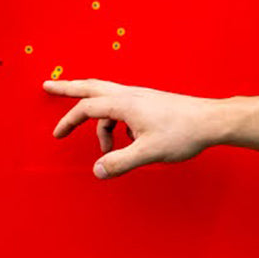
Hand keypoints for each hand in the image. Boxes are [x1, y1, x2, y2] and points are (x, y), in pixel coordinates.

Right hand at [42, 78, 221, 178]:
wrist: (211, 121)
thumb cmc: (182, 133)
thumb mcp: (148, 152)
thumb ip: (120, 162)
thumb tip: (97, 170)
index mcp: (125, 103)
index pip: (87, 108)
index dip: (69, 121)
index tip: (57, 135)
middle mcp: (130, 95)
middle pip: (92, 87)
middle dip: (68, 88)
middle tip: (47, 87)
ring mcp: (141, 98)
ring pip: (108, 101)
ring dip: (100, 123)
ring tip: (107, 151)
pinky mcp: (150, 104)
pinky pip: (124, 110)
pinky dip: (117, 124)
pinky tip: (130, 142)